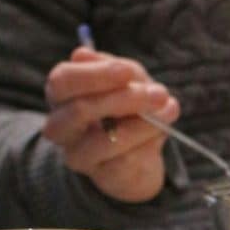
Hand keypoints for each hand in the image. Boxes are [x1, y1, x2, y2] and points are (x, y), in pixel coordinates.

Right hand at [44, 47, 181, 202]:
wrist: (136, 160)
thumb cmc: (128, 109)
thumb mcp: (129, 82)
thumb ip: (117, 69)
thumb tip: (82, 54)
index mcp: (60, 95)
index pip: (63, 81)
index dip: (95, 74)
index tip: (127, 71)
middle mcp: (60, 126)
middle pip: (79, 110)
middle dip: (123, 99)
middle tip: (158, 92)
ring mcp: (78, 155)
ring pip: (106, 140)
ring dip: (143, 123)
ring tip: (169, 109)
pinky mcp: (102, 176)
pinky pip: (127, 158)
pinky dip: (150, 139)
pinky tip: (164, 128)